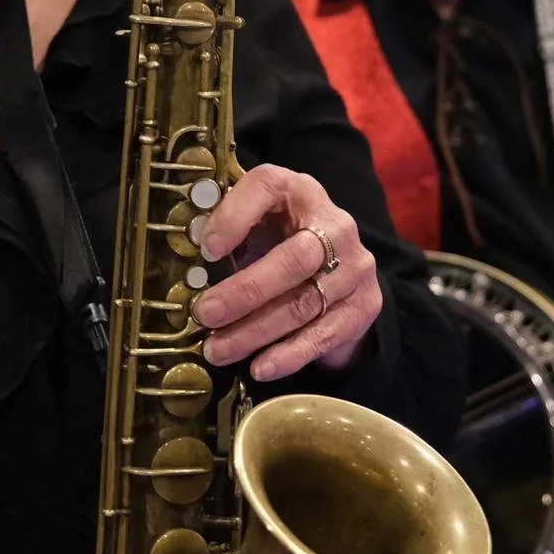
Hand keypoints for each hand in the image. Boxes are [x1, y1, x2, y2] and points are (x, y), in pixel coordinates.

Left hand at [190, 164, 381, 381]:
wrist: (338, 268)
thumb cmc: (281, 240)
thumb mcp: (257, 223)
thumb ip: (230, 230)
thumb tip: (189, 250)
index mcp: (299, 191)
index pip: (269, 187)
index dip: (236, 215)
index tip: (207, 247)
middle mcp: (335, 224)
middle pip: (294, 258)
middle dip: (245, 291)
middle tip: (205, 313)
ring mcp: (356, 266)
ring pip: (305, 303)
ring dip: (255, 332)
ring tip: (217, 349)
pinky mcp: (364, 304)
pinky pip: (324, 334)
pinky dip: (289, 355)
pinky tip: (260, 367)